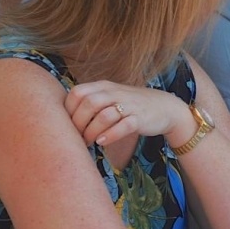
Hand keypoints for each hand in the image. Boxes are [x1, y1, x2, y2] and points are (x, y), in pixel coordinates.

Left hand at [65, 81, 195, 148]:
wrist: (165, 107)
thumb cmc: (131, 107)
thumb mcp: (110, 98)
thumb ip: (90, 104)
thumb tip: (64, 120)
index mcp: (103, 87)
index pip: (77, 93)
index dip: (68, 110)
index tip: (67, 126)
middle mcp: (115, 93)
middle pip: (89, 103)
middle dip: (78, 123)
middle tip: (77, 137)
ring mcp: (128, 105)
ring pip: (104, 115)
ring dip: (92, 131)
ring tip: (89, 142)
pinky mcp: (140, 118)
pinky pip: (123, 125)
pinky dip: (110, 135)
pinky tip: (102, 142)